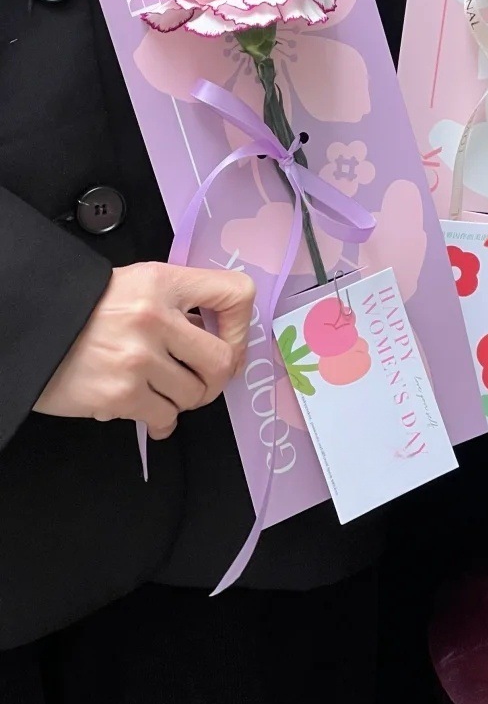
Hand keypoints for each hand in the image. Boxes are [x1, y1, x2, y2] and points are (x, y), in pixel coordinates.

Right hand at [34, 262, 256, 440]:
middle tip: (203, 380)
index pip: (236, 293)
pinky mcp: (119, 395)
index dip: (241, 324)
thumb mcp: (138, 285)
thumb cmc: (87, 307)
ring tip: (164, 390)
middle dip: (217, 377)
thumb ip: (178, 304)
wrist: (29, 329)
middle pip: (223, 360)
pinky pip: (164, 418)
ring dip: (185, 399)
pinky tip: (152, 412)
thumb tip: (215, 335)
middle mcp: (155, 318)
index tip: (228, 340)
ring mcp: (138, 359)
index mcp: (164, 283)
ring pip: (195, 394)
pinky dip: (162, 421)